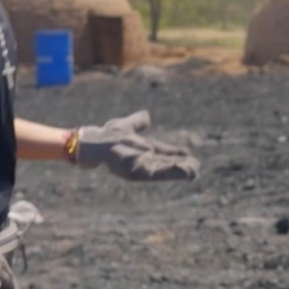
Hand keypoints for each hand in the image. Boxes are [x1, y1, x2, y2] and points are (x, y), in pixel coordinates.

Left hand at [73, 110, 199, 181]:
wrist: (91, 143)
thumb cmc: (105, 135)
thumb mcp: (125, 125)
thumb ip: (137, 122)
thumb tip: (147, 116)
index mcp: (144, 149)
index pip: (165, 152)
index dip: (177, 155)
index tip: (191, 158)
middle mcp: (144, 159)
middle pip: (167, 163)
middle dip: (182, 166)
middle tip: (197, 168)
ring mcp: (141, 165)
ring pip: (164, 170)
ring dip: (178, 171)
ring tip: (193, 171)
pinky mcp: (137, 171)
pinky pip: (155, 172)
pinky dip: (168, 172)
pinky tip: (177, 169)